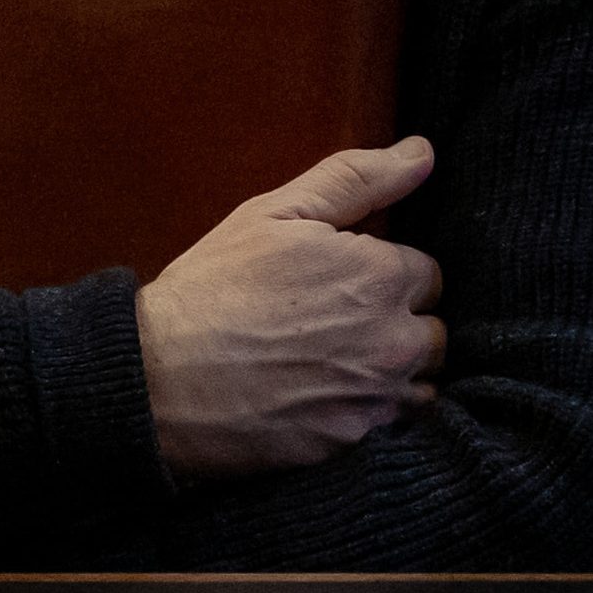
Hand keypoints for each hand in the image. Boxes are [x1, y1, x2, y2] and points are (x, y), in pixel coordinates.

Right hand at [137, 138, 446, 480]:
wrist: (160, 379)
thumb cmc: (214, 288)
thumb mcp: (276, 213)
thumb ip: (357, 179)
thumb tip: (423, 151)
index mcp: (381, 275)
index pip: (426, 274)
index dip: (383, 274)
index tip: (342, 283)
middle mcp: (394, 339)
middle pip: (433, 331)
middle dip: (398, 324)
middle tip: (336, 324)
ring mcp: (377, 396)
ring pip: (422, 382)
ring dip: (394, 372)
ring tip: (335, 363)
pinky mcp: (354, 440)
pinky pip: (390, 423)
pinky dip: (368, 411)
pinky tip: (323, 397)